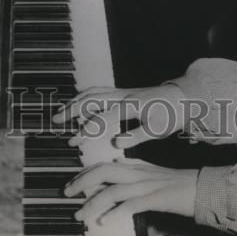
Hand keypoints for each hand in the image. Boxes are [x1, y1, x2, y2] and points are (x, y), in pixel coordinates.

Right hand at [52, 84, 184, 148]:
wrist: (180, 97)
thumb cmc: (170, 116)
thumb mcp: (158, 130)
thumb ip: (136, 136)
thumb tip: (115, 143)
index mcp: (133, 105)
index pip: (107, 114)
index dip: (91, 126)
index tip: (76, 138)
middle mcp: (123, 95)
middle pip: (93, 98)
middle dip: (73, 110)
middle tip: (56, 122)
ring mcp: (121, 92)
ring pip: (93, 93)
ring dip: (74, 102)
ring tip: (59, 115)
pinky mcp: (120, 93)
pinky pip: (98, 93)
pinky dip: (83, 99)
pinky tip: (76, 109)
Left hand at [64, 160, 197, 225]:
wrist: (201, 188)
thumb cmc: (178, 182)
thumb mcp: (153, 170)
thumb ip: (135, 164)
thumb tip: (117, 159)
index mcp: (136, 166)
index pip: (104, 165)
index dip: (85, 173)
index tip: (70, 185)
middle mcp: (138, 174)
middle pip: (103, 172)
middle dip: (81, 182)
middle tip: (66, 194)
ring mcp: (145, 186)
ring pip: (113, 191)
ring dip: (93, 203)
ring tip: (79, 215)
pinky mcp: (154, 200)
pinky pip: (130, 206)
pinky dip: (115, 214)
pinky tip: (104, 222)